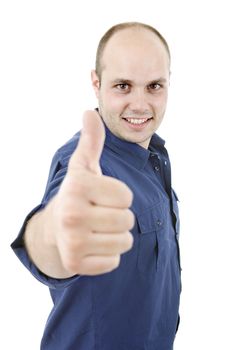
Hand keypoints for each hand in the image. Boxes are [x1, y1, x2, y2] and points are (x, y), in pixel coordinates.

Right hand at [49, 111, 133, 275]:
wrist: (55, 227)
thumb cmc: (78, 193)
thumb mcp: (84, 166)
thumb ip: (92, 141)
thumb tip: (89, 112)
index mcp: (77, 186)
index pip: (127, 196)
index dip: (120, 196)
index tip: (102, 197)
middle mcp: (72, 214)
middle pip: (128, 220)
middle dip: (120, 217)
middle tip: (99, 215)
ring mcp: (72, 242)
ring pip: (125, 242)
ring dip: (116, 236)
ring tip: (97, 230)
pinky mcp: (76, 264)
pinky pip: (114, 261)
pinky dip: (108, 255)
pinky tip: (92, 246)